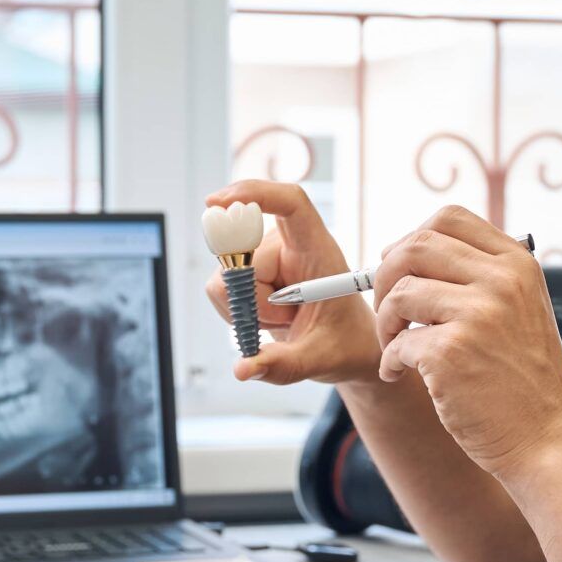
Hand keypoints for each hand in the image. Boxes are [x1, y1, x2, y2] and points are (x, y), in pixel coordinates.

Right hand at [202, 179, 382, 386]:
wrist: (344, 347)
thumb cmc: (343, 343)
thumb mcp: (318, 359)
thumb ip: (282, 364)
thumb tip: (242, 369)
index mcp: (317, 249)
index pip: (289, 202)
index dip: (254, 192)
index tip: (217, 203)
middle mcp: (287, 245)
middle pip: (240, 254)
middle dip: (250, 297)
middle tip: (286, 319)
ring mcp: (264, 256)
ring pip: (224, 278)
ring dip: (245, 310)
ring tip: (283, 319)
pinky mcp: (248, 270)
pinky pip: (220, 288)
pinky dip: (236, 312)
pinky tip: (265, 319)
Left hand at [371, 207, 561, 479]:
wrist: (548, 440)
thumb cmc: (526, 382)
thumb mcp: (520, 310)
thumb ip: (479, 278)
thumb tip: (403, 253)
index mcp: (517, 264)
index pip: (448, 218)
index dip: (412, 239)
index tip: (402, 270)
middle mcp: (500, 280)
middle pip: (414, 246)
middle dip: (386, 276)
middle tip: (389, 311)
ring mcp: (477, 314)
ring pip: (399, 293)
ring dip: (385, 323)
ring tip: (396, 348)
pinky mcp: (451, 353)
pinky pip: (397, 343)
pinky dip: (390, 361)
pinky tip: (401, 376)